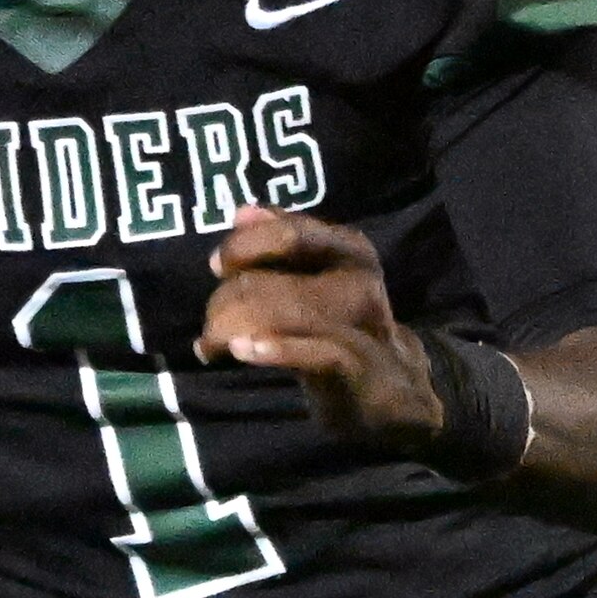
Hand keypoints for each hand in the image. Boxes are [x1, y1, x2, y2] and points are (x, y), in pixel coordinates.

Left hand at [201, 205, 443, 447]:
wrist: (388, 385)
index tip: (217, 266)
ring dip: (232, 331)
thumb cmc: (338, 325)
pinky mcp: (358, 362)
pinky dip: (273, 349)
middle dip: (226, 302)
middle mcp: (358, 277)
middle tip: (208, 325)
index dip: (245, 246)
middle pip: (273, 279)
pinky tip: (241, 351)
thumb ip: (281, 240)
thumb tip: (242, 212)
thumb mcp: (313, 276)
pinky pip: (311, 352)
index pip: (289, 233)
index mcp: (349, 247)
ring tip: (211, 347)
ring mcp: (360, 321)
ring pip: (282, 314)